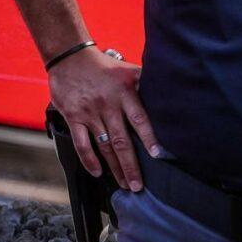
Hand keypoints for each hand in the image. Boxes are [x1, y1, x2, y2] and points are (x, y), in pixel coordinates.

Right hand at [50, 46, 159, 192]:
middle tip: (139, 185)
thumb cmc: (102, 66)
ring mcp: (89, 112)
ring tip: (124, 183)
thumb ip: (146, 85)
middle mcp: (108, 105)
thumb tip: (171, 95)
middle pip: (121, 140)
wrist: (69, 56)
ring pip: (104, 145)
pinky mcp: (73, 116)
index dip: (149, 138)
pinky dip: (89, 159)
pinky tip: (97, 172)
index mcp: (124, 93)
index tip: (157, 156)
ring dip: (114, 167)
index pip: (139, 119)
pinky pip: (81, 143)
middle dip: (131, 165)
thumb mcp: (128, 70)